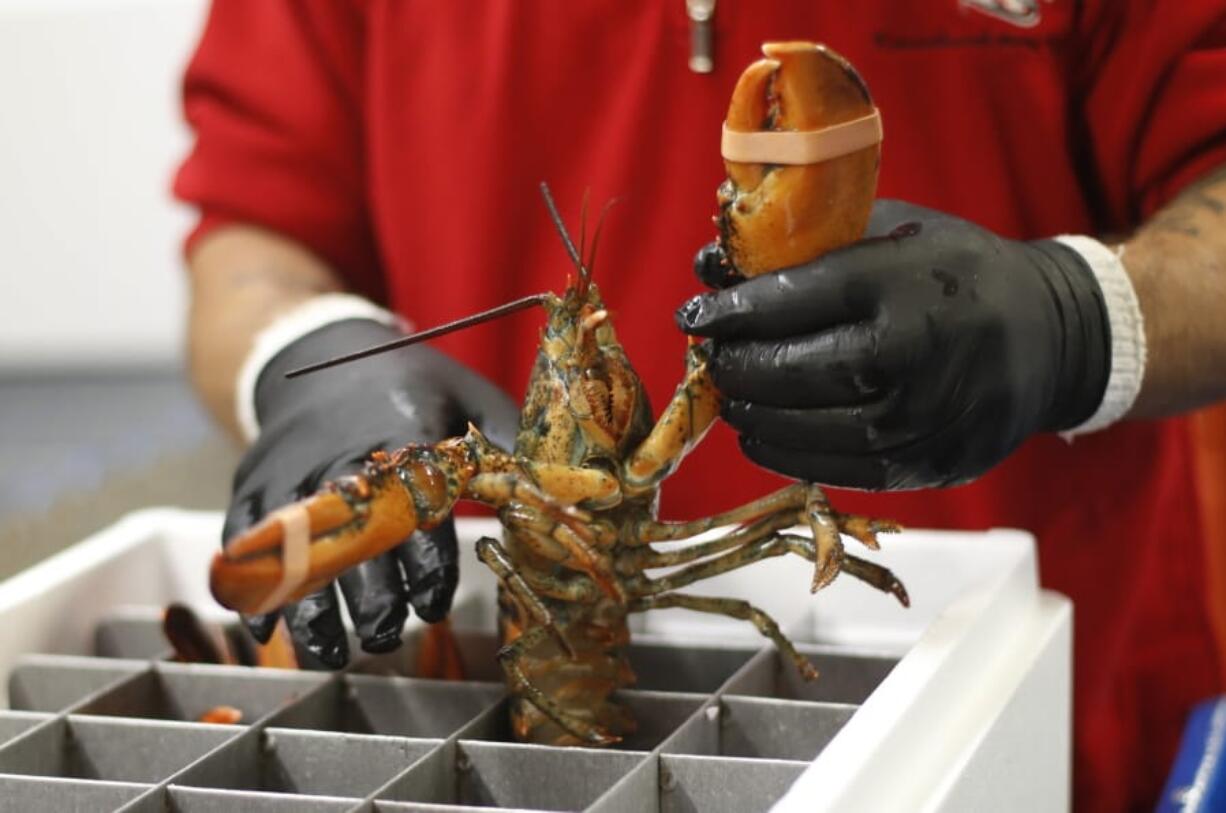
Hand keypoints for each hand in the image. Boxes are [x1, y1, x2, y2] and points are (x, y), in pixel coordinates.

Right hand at [223, 318, 518, 666]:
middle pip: (351, 540)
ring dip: (308, 608)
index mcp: (402, 432)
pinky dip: (248, 586)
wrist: (321, 350)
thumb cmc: (409, 384)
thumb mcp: (467, 396)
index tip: (436, 603)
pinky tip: (269, 629)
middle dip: (370, 599)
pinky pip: (241, 540)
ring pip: (291, 549)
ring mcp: (287, 468)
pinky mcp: (252, 480)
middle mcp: (339, 453)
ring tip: (333, 654)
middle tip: (388, 634)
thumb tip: (567, 494)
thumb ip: (508, 446)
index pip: (416, 512)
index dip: (426, 565)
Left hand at [677, 200, 1110, 489]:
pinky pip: (833, 468)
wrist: (1051, 338)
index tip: (696, 315)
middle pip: (789, 371)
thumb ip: (807, 244)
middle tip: (713, 357)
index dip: (732, 312)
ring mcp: (917, 420)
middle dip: (736, 366)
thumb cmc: (957, 273)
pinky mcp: (923, 467)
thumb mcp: (893, 232)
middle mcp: (908, 357)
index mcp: (898, 285)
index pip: (790, 300)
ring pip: (803, 428)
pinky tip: (763, 432)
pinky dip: (784, 452)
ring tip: (733, 395)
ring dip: (752, 413)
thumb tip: (711, 265)